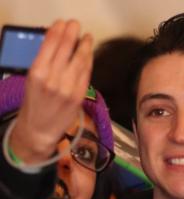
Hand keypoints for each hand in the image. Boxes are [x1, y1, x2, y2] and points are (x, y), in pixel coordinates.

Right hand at [9, 19, 93, 163]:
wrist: (40, 129)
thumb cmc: (35, 102)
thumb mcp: (33, 77)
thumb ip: (45, 60)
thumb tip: (56, 41)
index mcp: (37, 71)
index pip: (50, 44)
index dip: (59, 31)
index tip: (63, 23)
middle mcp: (53, 78)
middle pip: (66, 49)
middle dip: (72, 34)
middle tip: (76, 25)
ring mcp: (67, 88)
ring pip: (79, 61)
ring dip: (84, 46)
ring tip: (87, 37)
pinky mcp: (78, 97)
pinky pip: (85, 75)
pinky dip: (88, 62)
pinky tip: (88, 54)